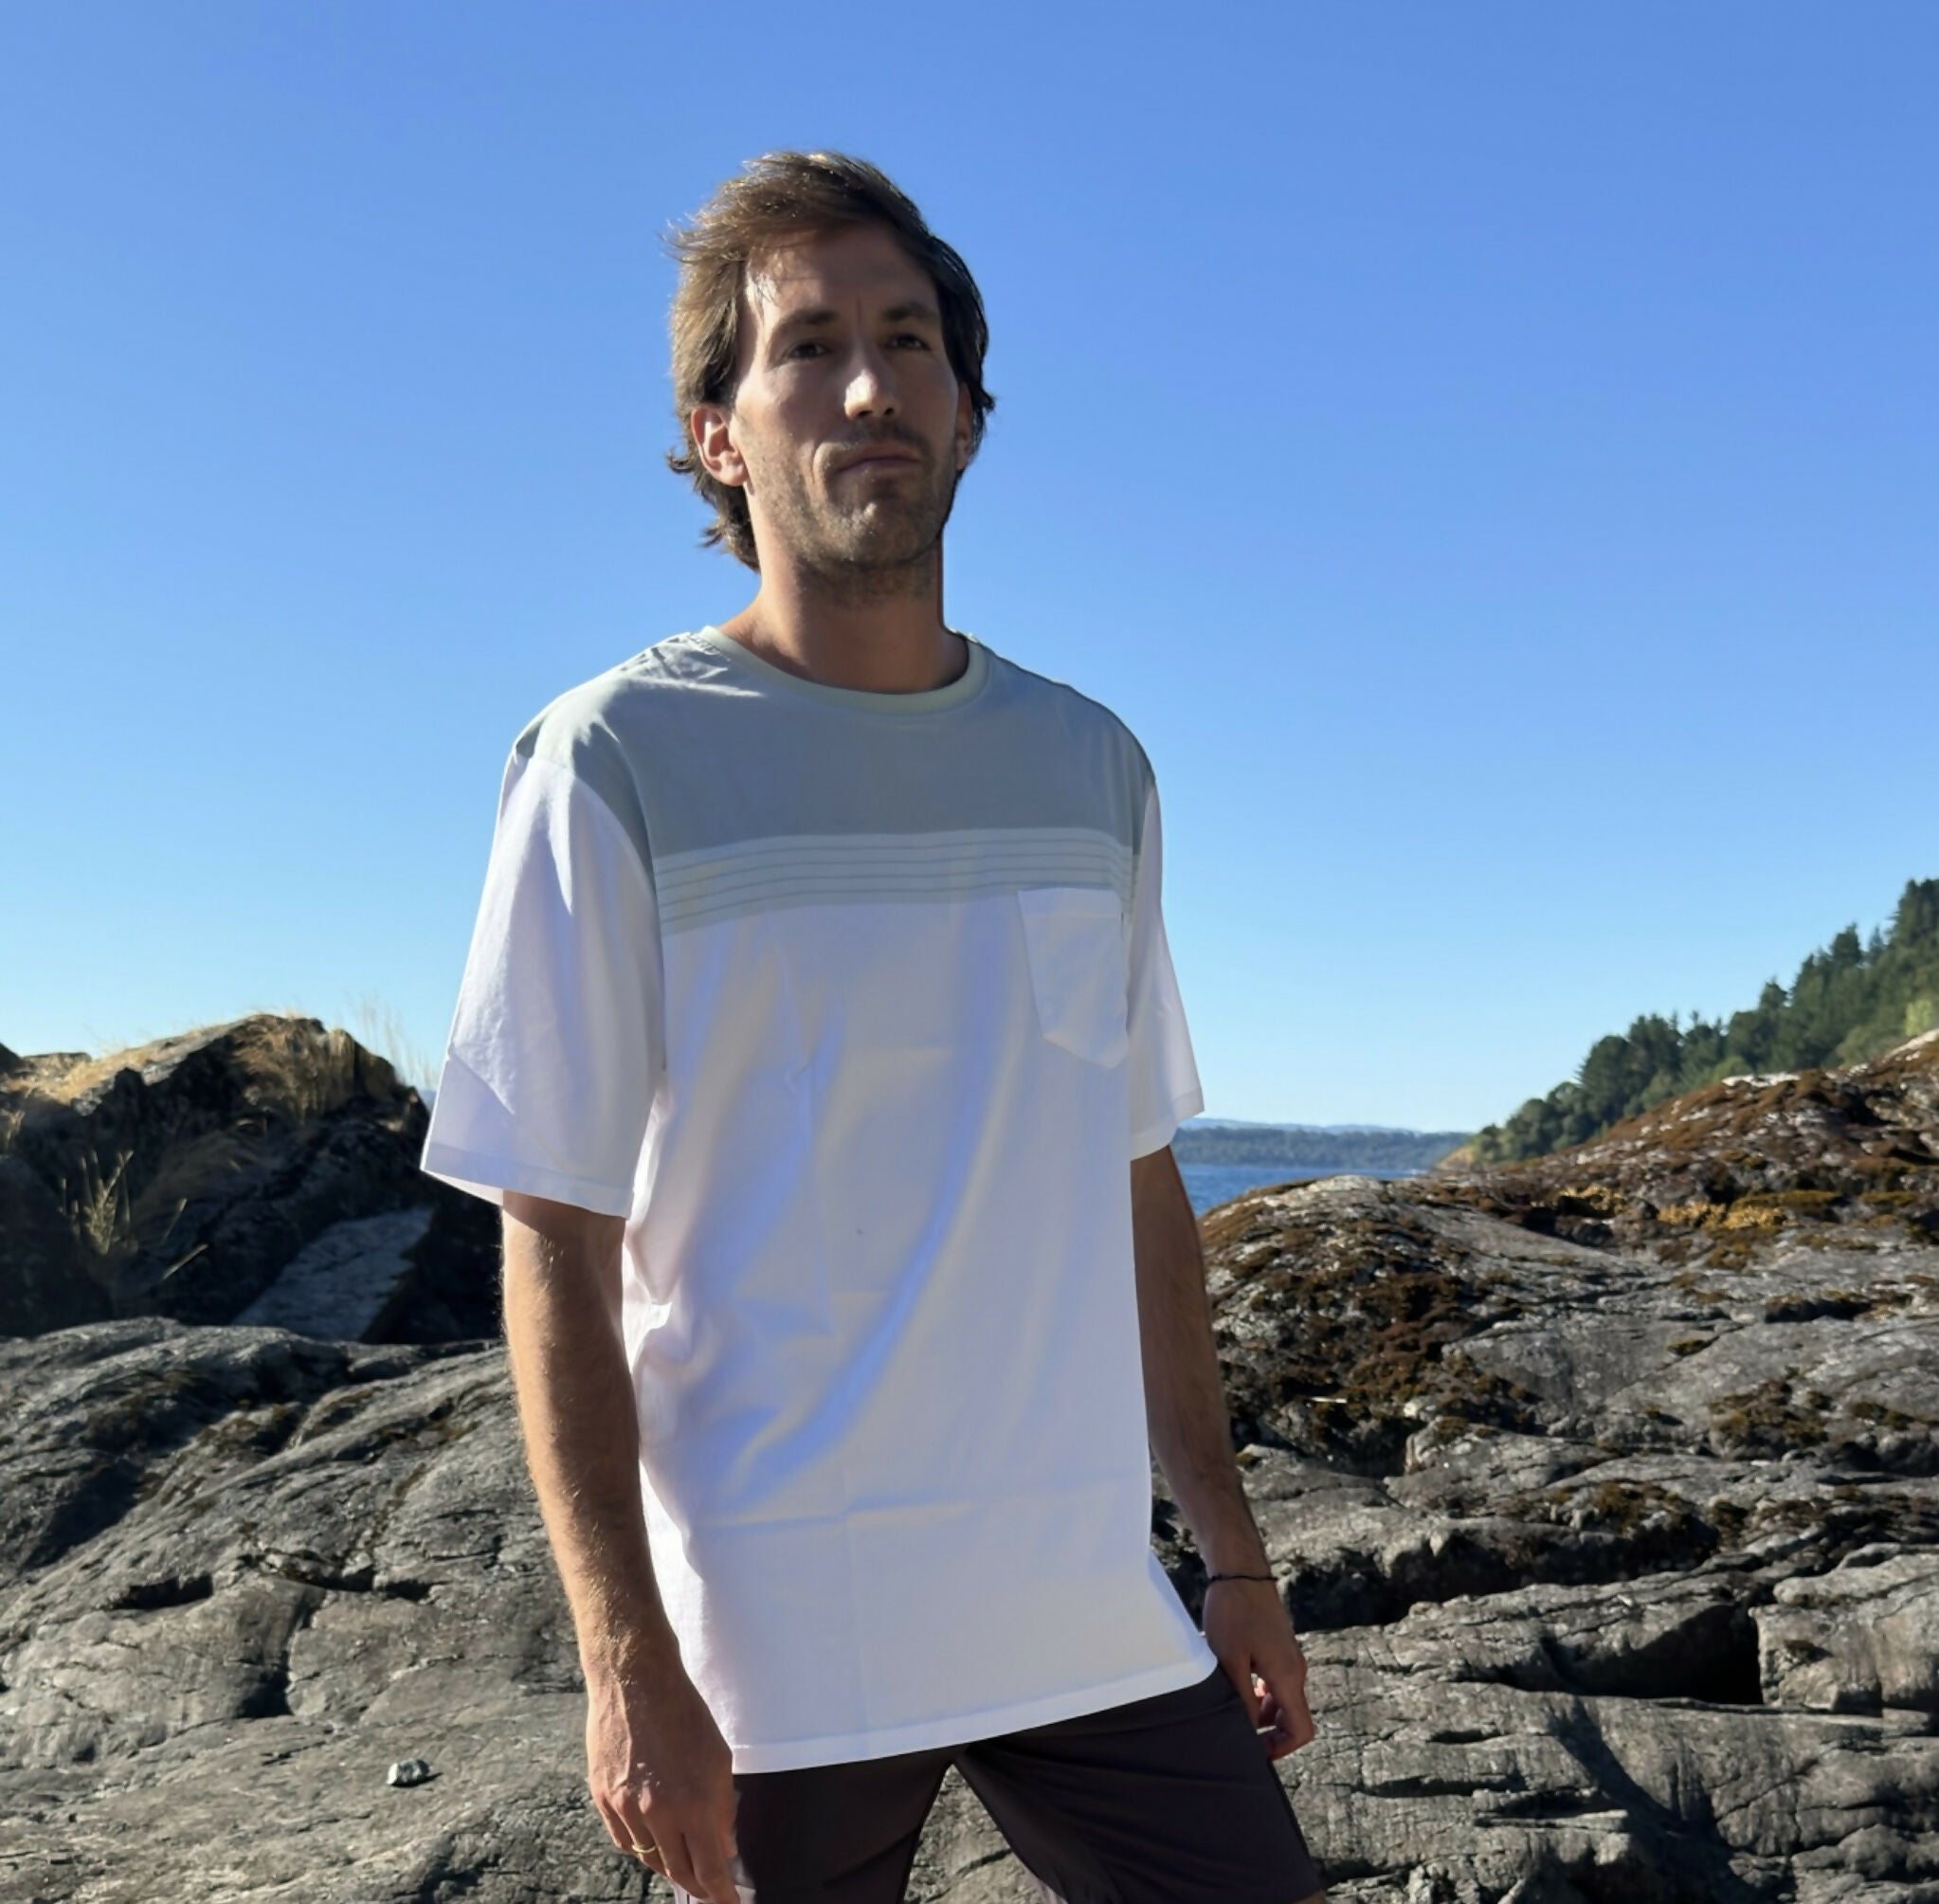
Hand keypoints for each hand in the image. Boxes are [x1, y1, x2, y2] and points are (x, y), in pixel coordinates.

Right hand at [584, 1650, 740, 1899]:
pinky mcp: (602, 1799)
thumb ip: (721, 1808)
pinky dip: (642, 1847)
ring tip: (685, 1867)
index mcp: (693, 1803)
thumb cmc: (685, 1714)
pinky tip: (655, 1843)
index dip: (721, 1893)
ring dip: (670, 1866)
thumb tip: (723, 1849)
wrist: (635, 1681)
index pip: (709, 1869)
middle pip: (678, 1871)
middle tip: (710, 1891)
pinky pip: (624, 1840)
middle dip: (698, 1886)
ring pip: (649, 1857)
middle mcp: (657, 1813)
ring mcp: (625, 1808)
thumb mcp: (718, 1758)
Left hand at [1201, 1575, 1316, 1759]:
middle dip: (1268, 1732)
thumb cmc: (1233, 1613)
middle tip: (1236, 1733)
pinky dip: (1261, 1693)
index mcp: (1288, 1677)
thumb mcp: (1230, 1661)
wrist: (1240, 1571)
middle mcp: (1295, 1670)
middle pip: (1292, 1717)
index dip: (1281, 1748)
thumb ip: (1242, 1699)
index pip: (1302, 1730)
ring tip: (1230, 1710)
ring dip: (1262, 1712)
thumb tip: (1248, 1731)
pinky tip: (1237, 1687)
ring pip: (1282, 1700)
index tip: (1253, 1750)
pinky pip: (1276, 1682)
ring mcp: (1289, 1657)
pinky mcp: (1279, 1647)